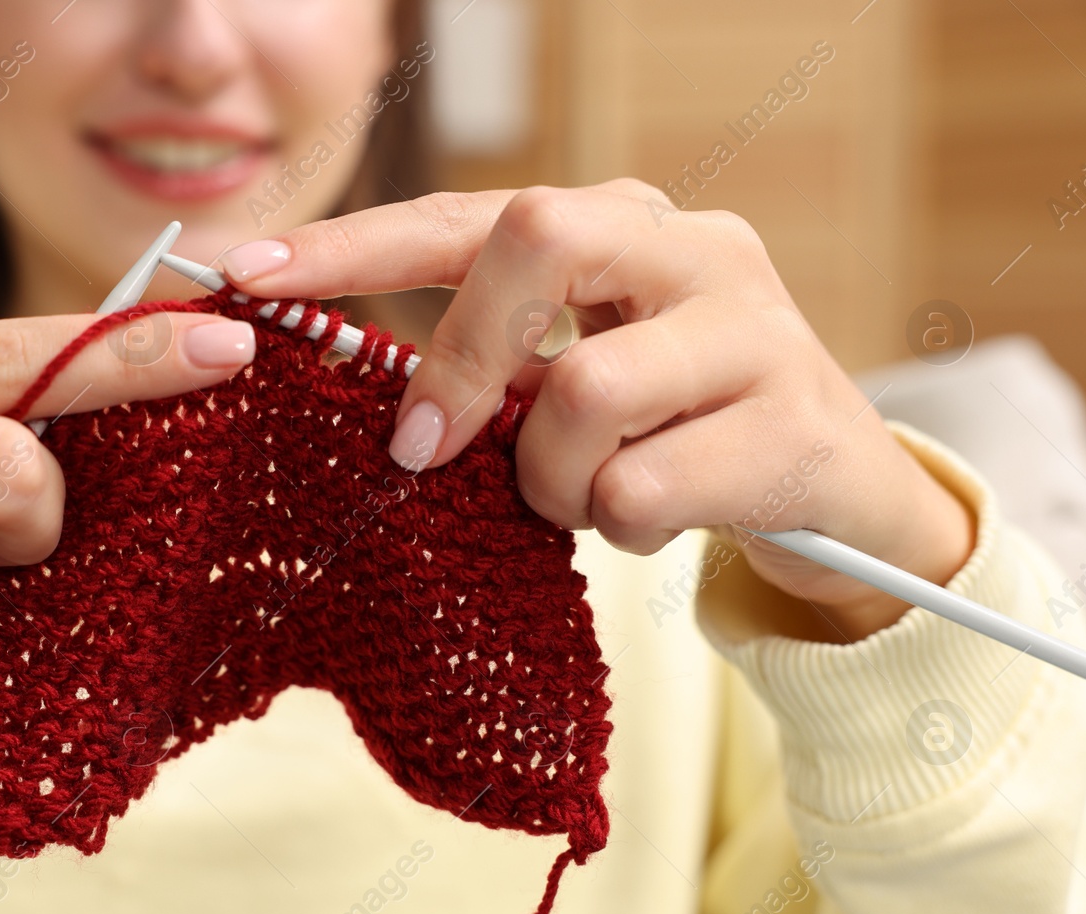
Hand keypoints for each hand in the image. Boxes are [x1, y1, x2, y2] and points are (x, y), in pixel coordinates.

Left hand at [220, 181, 973, 641]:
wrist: (836, 495)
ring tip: (580, 501)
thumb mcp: (578, 380)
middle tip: (425, 447)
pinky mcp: (794, 427)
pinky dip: (617, 528)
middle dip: (460, 357)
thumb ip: (498, 366)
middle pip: (538, 239)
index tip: (249, 277)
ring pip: (584, 393)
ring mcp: (755, 329)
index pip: (470, 214)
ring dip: (550, 479)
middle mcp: (694, 249)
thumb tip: (367, 401)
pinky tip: (651, 523)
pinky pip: (642, 491)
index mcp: (625, 226)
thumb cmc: (674, 430)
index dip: (355, 244)